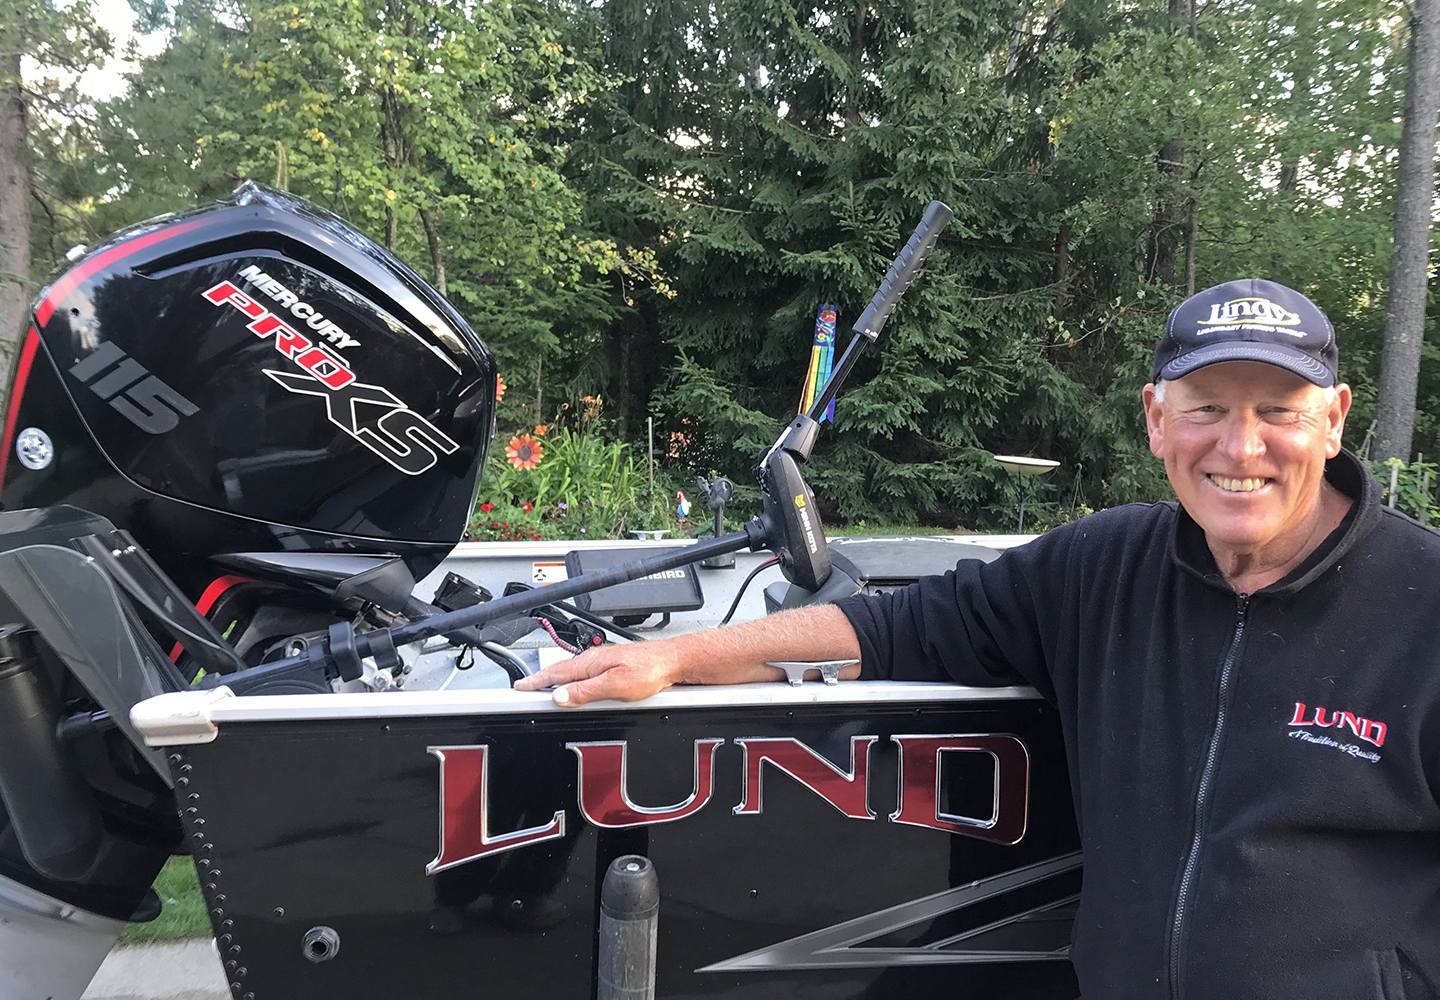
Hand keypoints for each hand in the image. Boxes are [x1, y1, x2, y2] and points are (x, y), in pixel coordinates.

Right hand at [512, 639, 687, 706]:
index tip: (519, 688)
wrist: (672, 662)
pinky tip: (574, 687)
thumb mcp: (615, 686)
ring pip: (572, 674)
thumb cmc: (650, 669)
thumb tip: (559, 696)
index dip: (535, 682)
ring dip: (555, 681)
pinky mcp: (612, 667)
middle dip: (540, 681)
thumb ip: (585, 692)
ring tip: (543, 690)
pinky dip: (572, 681)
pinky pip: (584, 675)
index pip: (555, 674)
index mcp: (590, 664)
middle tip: (525, 690)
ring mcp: (602, 663)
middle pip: (560, 673)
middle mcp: (593, 661)